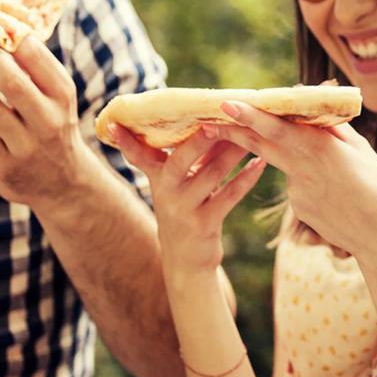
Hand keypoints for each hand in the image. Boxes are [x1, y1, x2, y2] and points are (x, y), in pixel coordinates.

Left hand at [0, 24, 93, 211]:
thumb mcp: (56, 95)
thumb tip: (0, 23)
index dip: (10, 36)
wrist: (63, 183)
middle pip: (12, 82)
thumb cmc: (53, 123)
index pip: (38, 59)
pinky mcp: (3, 167)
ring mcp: (26, 147)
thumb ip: (34, 67)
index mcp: (64, 95)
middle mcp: (49, 121)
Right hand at [112, 126, 263, 277]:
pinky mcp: (204, 224)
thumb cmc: (186, 207)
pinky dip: (246, 178)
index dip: (126, 141)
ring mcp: (184, 209)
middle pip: (180, 159)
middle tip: (215, 120)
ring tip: (253, 132)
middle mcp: (166, 191)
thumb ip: (189, 153)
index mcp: (158, 176)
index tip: (115, 124)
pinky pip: (229, 196)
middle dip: (198, 140)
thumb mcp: (179, 182)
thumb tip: (211, 117)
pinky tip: (260, 163)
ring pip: (212, 174)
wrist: (186, 259)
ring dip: (234, 152)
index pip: (139, 155)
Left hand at [216, 102, 376, 261]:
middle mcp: (301, 169)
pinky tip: (332, 192)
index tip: (225, 104)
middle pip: (260, 145)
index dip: (249, 116)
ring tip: (335, 171)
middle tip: (209, 117)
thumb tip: (311, 108)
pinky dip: (307, 179)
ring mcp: (296, 192)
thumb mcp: (359, 149)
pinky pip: (296, 183)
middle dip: (233, 130)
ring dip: (291, 156)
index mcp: (318, 149)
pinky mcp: (297, 208)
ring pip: (284, 163)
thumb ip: (331, 128)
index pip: (276, 129)